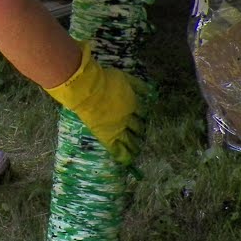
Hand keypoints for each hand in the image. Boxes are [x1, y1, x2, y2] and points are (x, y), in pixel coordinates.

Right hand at [44, 41, 146, 162]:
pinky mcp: (107, 137)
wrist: (89, 91)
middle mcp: (128, 118)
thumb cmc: (105, 81)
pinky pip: (117, 150)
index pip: (143, 112)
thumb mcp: (125, 78)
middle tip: (142, 135)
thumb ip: (138, 85)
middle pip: (139, 127)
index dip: (144, 116)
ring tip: (137, 151)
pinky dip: (123, 156)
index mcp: (133, 104)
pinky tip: (127, 162)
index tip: (144, 119)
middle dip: (141, 131)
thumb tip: (151, 91)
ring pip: (131, 141)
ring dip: (135, 146)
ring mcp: (118, 129)